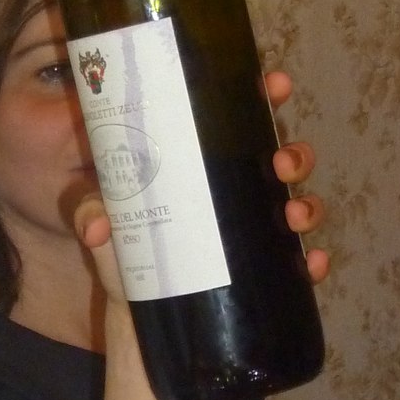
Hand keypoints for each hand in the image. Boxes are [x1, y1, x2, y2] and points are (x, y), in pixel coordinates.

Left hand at [73, 66, 327, 293]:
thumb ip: (88, 214)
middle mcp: (232, 193)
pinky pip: (296, 264)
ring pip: (295, 206)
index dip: (262, 96)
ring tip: (292, 215)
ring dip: (306, 205)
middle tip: (281, 163)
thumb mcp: (103, 224)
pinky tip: (310, 261)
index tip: (273, 84)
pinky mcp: (260, 271)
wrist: (133, 314)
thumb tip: (95, 224)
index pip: (238, 121)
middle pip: (278, 160)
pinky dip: (310, 262)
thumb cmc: (123, 254)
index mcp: (200, 166)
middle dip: (293, 155)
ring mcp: (250, 231)